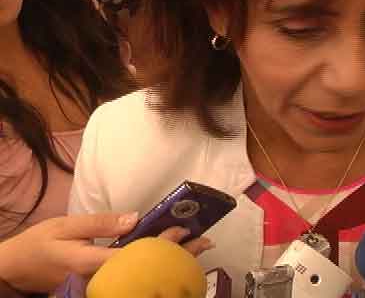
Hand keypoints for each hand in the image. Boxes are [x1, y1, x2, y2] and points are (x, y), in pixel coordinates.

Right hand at [0, 214, 215, 293]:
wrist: (16, 269)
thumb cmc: (41, 244)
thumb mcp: (66, 226)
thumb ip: (101, 223)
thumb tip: (136, 217)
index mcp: (90, 264)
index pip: (135, 256)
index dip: (162, 245)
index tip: (184, 231)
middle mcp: (101, 280)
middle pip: (147, 270)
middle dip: (178, 256)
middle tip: (206, 241)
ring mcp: (103, 286)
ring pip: (144, 275)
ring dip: (171, 261)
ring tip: (198, 249)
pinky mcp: (103, 286)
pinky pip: (135, 278)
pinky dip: (155, 266)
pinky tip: (172, 258)